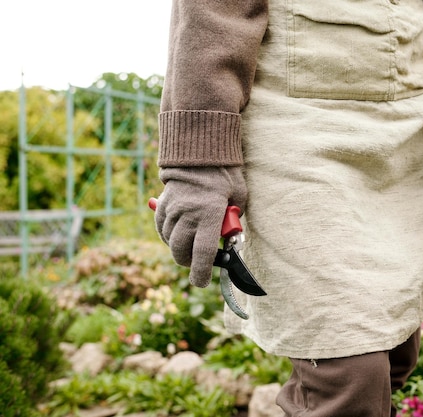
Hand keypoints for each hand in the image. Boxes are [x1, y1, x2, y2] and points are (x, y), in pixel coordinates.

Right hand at [154, 166, 246, 286]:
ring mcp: (173, 209)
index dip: (202, 272)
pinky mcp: (163, 204)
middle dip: (190, 263)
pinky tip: (178, 234)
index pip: (203, 253)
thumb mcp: (239, 197)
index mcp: (209, 214)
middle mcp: (188, 214)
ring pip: (170, 242)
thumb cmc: (225, 175)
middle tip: (200, 262)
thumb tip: (228, 238)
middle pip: (181, 252)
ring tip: (191, 245)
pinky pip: (161, 228)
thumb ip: (233, 220)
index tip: (202, 282)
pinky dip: (168, 236)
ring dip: (179, 249)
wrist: (200, 150)